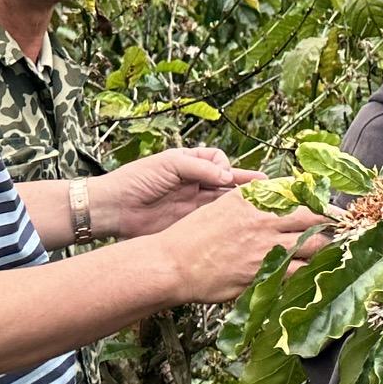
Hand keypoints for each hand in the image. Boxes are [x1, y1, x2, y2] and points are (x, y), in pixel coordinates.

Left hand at [94, 146, 263, 239]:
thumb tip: (227, 174)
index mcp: (189, 163)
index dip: (226, 167)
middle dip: (246, 185)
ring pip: (224, 201)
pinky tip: (242, 222)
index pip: (218, 161)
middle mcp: (194, 182)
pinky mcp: (189, 222)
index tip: (226, 176)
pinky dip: (228, 219)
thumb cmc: (136, 179)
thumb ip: (199, 167)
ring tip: (264, 206)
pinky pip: (213, 219)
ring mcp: (192, 203)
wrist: (112, 208)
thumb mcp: (169, 164)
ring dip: (241, 203)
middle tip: (269, 190)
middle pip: (226, 182)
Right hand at [157, 190, 326, 303]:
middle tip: (348, 227)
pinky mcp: (264, 272)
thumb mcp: (221, 206)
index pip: (297, 191)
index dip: (320, 198)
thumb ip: (249, 202)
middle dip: (334, 222)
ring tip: (339, 250)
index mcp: (252, 197)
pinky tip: (321, 273)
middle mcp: (263, 217)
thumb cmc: (193, 236)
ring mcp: (265, 245)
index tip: (333, 205)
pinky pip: (300, 271)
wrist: (172, 264)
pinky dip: (314, 271)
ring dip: (329, 247)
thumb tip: (274, 197)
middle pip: (313, 215)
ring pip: (314, 244)